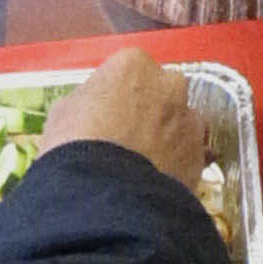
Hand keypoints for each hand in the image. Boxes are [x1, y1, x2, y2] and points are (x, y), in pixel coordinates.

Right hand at [40, 47, 205, 186]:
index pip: (129, 70)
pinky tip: (156, 178)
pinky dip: (177, 162)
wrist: (101, 198)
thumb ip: (87, 99)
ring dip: (166, 135)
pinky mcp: (199, 153)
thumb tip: (91, 107)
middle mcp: (169, 84)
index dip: (117, 93)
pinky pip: (191, 152)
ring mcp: (188, 118)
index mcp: (134, 65)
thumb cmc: (77, 150)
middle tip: (126, 135)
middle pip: (161, 90)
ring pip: (179, 121)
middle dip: (149, 108)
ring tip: (142, 162)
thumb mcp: (63, 112)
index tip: (108, 110)